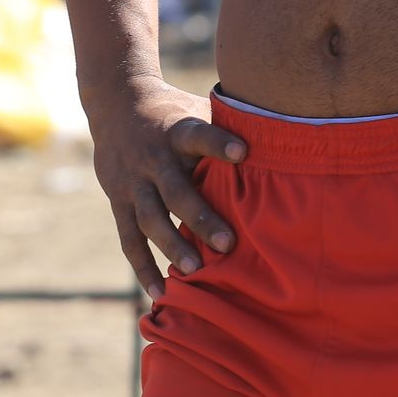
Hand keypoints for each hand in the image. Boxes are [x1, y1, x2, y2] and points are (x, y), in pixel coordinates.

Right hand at [85, 76, 245, 297]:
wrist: (116, 104)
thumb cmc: (175, 113)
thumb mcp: (197, 109)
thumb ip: (228, 126)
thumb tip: (281, 140)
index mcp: (179, 132)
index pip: (199, 136)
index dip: (220, 143)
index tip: (244, 152)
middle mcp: (154, 158)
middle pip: (175, 190)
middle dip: (200, 217)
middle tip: (228, 243)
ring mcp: (133, 182)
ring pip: (150, 218)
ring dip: (172, 245)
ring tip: (195, 270)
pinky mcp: (119, 202)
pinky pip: (129, 239)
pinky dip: (143, 267)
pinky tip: (160, 292)